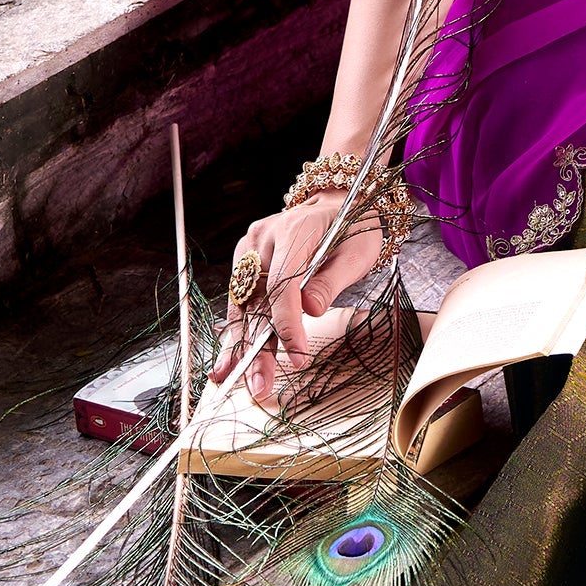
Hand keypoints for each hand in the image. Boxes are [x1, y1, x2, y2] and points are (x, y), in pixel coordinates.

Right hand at [215, 193, 383, 398]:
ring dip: (241, 345)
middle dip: (257, 346)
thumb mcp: (357, 251)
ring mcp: (250, 249)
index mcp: (293, 231)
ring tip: (238, 379)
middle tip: (260, 383)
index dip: (286, 323)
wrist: (338, 201)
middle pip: (256, 300)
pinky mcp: (246, 259)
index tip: (297, 355)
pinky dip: (237, 330)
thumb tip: (311, 309)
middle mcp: (263, 239)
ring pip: (242, 304)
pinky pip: (241, 299)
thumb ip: (332, 280)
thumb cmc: (353, 228)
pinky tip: (228, 358)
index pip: (282, 284)